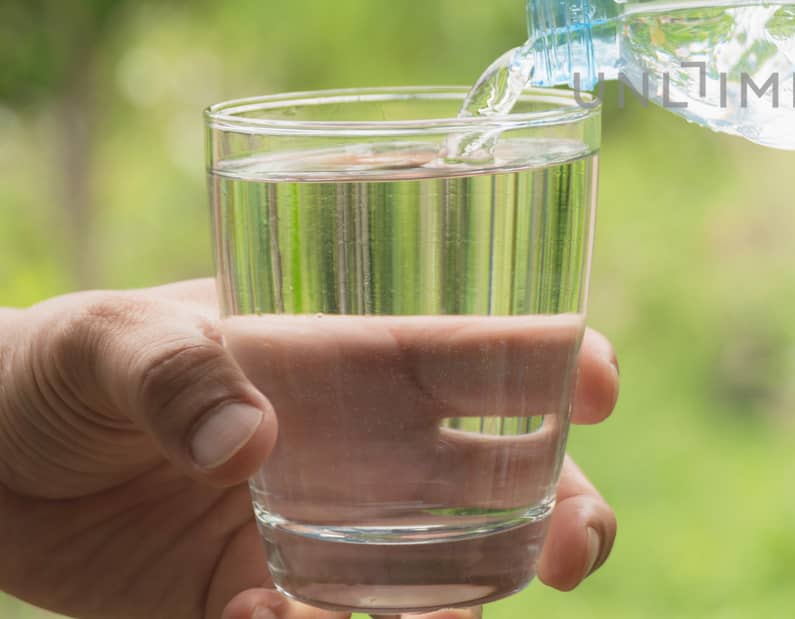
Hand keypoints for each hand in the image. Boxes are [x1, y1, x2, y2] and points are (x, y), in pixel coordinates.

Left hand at [0, 280, 619, 618]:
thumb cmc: (60, 364)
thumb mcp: (106, 336)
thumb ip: (173, 368)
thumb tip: (249, 441)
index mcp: (359, 359)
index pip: (492, 355)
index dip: (566, 360)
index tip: (600, 383)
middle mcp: (371, 451)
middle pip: (513, 483)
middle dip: (568, 513)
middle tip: (572, 554)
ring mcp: (330, 534)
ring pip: (446, 578)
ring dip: (456, 608)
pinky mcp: (266, 604)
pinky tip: (252, 617)